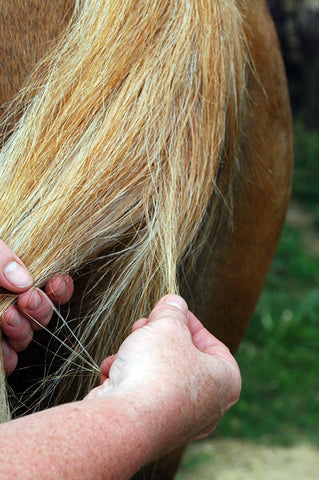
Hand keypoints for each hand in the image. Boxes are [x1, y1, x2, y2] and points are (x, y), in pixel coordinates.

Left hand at [0, 240, 73, 374]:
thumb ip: (0, 256)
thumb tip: (25, 281)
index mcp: (12, 277)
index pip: (49, 285)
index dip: (58, 288)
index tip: (55, 284)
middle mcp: (9, 302)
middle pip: (40, 312)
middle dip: (39, 310)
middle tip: (25, 301)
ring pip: (25, 336)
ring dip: (23, 332)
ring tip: (6, 320)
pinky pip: (7, 358)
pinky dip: (8, 358)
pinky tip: (4, 354)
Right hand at [87, 294, 240, 452]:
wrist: (124, 422)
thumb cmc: (156, 372)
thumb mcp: (168, 325)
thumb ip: (172, 311)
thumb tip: (174, 303)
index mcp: (225, 382)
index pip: (213, 344)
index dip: (189, 322)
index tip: (169, 310)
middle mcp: (208, 407)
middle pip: (183, 359)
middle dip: (158, 336)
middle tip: (143, 324)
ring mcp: (179, 422)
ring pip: (160, 376)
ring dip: (138, 355)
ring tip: (126, 344)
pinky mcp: (151, 429)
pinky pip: (142, 396)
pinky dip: (127, 379)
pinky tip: (112, 369)